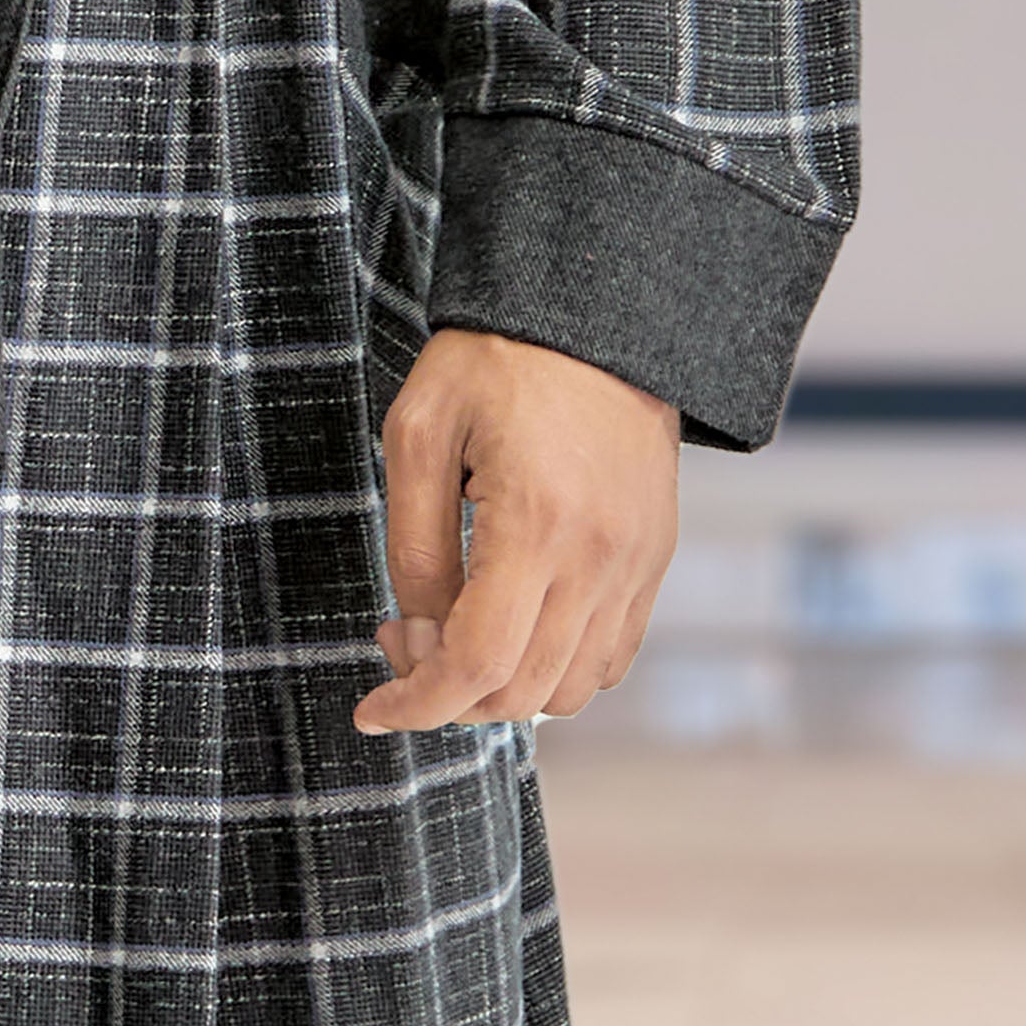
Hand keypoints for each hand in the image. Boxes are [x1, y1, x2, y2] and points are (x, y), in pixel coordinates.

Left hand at [356, 329, 679, 730]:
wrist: (599, 318)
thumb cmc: (498, 359)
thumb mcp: (419, 430)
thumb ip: (413, 543)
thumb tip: (416, 632)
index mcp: (537, 523)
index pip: (478, 663)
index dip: (417, 704)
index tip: (373, 707)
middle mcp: (599, 558)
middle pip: (522, 691)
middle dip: (448, 694)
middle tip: (404, 637)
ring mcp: (636, 565)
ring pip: (570, 690)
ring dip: (503, 688)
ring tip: (456, 629)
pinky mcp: (653, 560)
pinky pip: (610, 658)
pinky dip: (556, 668)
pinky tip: (514, 623)